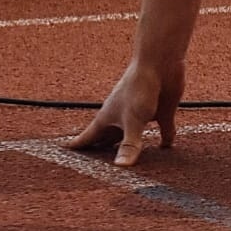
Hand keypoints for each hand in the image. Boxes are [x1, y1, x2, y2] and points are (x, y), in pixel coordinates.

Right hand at [67, 59, 184, 165]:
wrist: (159, 63)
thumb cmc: (139, 87)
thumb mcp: (133, 120)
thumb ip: (129, 144)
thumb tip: (121, 167)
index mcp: (109, 119)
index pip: (89, 136)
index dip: (77, 146)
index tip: (64, 153)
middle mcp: (123, 118)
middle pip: (108, 139)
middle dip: (101, 152)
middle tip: (92, 167)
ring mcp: (142, 115)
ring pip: (133, 136)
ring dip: (130, 147)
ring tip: (126, 160)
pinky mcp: (161, 111)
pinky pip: (163, 129)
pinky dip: (164, 139)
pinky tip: (166, 147)